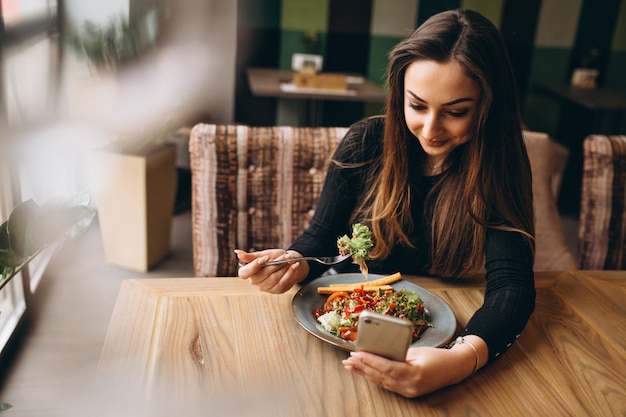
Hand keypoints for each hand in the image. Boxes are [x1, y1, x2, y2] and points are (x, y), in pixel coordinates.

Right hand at [235, 249, 308, 293]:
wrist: (289, 262)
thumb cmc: (274, 257)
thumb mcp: (264, 254)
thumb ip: (252, 256)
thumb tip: (238, 253)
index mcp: (248, 272)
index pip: (244, 273)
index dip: (253, 267)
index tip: (264, 258)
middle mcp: (255, 282)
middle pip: (263, 275)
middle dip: (276, 264)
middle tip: (285, 256)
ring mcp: (265, 288)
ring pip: (274, 278)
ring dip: (284, 268)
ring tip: (290, 260)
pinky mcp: (276, 290)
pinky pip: (283, 283)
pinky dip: (290, 273)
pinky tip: (294, 266)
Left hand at [343, 337, 485, 397]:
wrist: (454, 368)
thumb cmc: (438, 357)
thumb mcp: (417, 351)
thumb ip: (398, 353)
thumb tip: (379, 350)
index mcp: (414, 373)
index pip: (387, 367)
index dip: (370, 361)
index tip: (357, 354)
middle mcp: (410, 385)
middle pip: (381, 376)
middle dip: (362, 367)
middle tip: (348, 360)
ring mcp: (409, 391)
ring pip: (382, 382)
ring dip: (365, 373)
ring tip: (351, 366)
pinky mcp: (408, 392)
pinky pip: (387, 384)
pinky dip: (375, 377)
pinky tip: (365, 372)